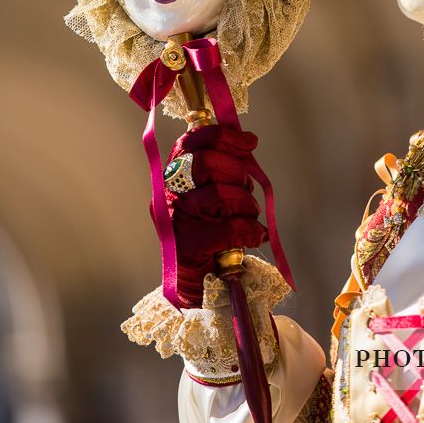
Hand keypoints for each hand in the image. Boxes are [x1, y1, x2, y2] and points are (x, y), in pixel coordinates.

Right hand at [163, 126, 267, 306]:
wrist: (200, 285)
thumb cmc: (211, 236)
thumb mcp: (213, 194)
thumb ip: (222, 169)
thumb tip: (246, 142)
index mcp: (173, 176)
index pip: (192, 142)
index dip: (223, 137)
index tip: (250, 142)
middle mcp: (168, 194)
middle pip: (206, 162)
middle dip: (237, 173)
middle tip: (247, 191)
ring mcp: (175, 219)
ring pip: (220, 193)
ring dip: (246, 204)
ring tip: (249, 216)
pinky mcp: (187, 245)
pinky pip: (230, 227)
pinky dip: (250, 230)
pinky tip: (255, 236)